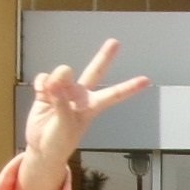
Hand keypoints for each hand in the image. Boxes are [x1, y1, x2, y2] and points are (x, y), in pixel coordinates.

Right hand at [18, 40, 149, 189]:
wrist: (42, 147)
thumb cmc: (60, 142)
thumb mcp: (65, 126)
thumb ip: (62, 102)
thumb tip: (56, 80)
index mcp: (92, 106)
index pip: (114, 94)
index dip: (130, 87)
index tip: (147, 80)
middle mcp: (81, 96)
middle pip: (96, 72)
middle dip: (104, 57)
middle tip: (115, 42)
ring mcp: (65, 91)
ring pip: (62, 74)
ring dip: (54, 82)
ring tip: (50, 98)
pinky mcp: (48, 90)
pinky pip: (44, 78)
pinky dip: (41, 84)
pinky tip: (41, 95)